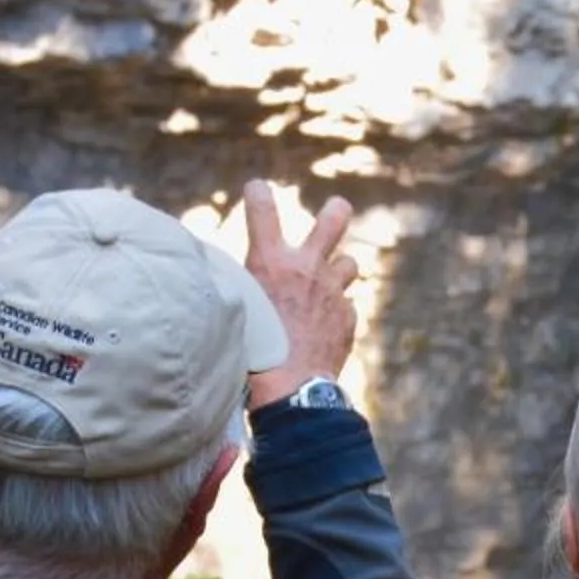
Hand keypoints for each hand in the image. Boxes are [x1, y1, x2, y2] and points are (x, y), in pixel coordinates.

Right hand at [240, 179, 360, 408]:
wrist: (288, 389)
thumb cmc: (251, 352)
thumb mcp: (235, 307)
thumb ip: (239, 285)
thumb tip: (230, 276)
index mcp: (271, 261)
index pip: (262, 209)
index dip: (259, 194)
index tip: (257, 189)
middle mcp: (307, 268)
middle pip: (332, 221)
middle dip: (336, 212)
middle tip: (338, 208)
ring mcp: (333, 292)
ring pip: (348, 264)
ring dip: (339, 271)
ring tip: (327, 285)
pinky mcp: (348, 318)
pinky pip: (346, 307)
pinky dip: (337, 314)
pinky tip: (323, 331)